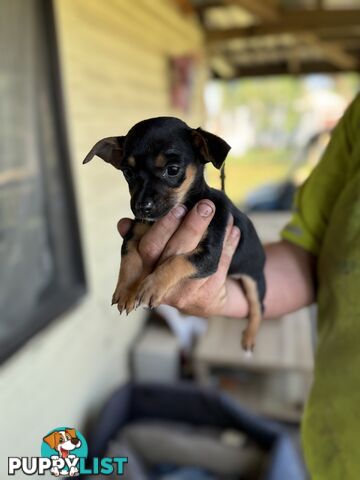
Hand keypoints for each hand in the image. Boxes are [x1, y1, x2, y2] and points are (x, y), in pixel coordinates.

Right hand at [118, 200, 244, 317]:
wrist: (200, 300)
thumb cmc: (170, 267)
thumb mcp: (153, 255)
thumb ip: (139, 237)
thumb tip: (124, 223)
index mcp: (140, 273)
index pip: (145, 249)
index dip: (162, 228)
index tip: (178, 208)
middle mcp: (158, 288)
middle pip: (173, 254)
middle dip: (191, 227)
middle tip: (205, 206)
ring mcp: (183, 295)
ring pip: (199, 260)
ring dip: (213, 235)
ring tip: (223, 215)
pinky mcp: (205, 298)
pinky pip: (218, 269)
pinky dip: (227, 247)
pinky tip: (233, 231)